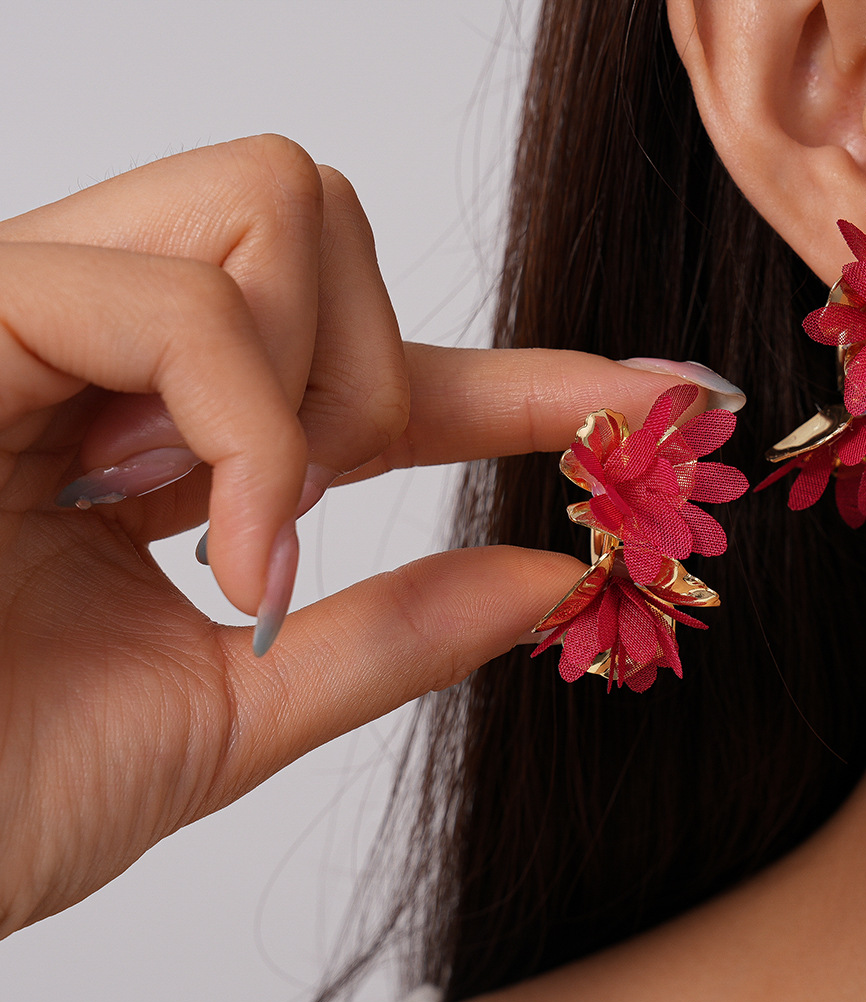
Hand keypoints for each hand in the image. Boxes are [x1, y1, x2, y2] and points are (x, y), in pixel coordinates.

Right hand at [0, 135, 699, 937]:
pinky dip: (248, 432)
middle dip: (376, 371)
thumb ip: (394, 636)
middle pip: (318, 210)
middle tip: (303, 522)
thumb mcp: (238, 709)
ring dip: (311, 393)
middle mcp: (97, 341)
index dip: (527, 377)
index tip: (655, 399)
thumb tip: (551, 577)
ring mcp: (29, 308)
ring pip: (273, 204)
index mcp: (163, 433)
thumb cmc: (2, 789)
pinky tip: (211, 544)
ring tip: (228, 540)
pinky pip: (185, 300)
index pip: (378, 365)